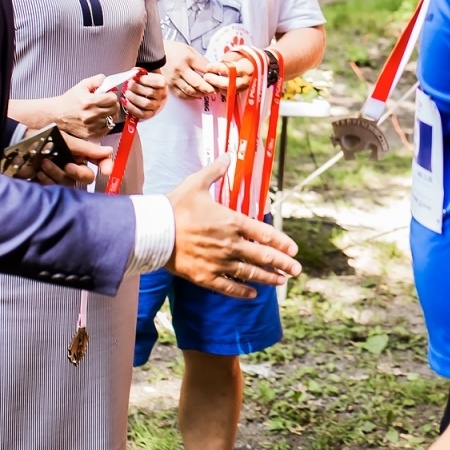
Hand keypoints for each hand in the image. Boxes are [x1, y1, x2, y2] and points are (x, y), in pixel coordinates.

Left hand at [36, 134, 112, 186]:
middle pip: (86, 177)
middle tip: (67, 165)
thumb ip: (86, 148)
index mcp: (79, 153)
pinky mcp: (48, 185)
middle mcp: (73, 165)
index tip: (106, 170)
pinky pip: (55, 190)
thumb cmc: (39, 139)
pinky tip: (39, 173)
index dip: (105, 165)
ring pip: (70, 184)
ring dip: (58, 174)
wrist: (15, 147)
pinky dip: (48, 181)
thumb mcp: (64, 141)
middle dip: (77, 172)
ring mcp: (60, 176)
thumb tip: (108, 151)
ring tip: (44, 164)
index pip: (98, 161)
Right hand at [47, 75, 121, 137]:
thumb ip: (96, 80)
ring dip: (110, 114)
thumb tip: (106, 80)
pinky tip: (100, 119)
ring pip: (112, 119)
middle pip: (114, 109)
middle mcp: (91, 114)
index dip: (111, 95)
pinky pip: (107, 128)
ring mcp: (91, 126)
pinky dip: (106, 123)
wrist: (57, 114)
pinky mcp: (91, 134)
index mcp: (89, 101)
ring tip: (102, 110)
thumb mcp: (81, 86)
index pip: (112, 99)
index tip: (107, 95)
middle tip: (106, 102)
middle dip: (112, 104)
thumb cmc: (69, 101)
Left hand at [124, 70, 168, 119]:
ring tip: (126, 93)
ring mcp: (156, 105)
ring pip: (146, 104)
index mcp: (162, 83)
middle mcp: (161, 95)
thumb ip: (139, 71)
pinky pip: (142, 113)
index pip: (158, 83)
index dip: (145, 80)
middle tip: (128, 85)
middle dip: (136, 88)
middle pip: (149, 93)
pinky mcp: (150, 114)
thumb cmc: (146, 82)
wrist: (149, 92)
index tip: (135, 77)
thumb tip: (134, 71)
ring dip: (133, 98)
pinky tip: (125, 102)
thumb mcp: (144, 73)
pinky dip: (132, 108)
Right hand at [165, 42, 219, 98]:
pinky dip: (191, 97)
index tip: (220, 78)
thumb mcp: (190, 50)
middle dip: (210, 88)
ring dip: (202, 94)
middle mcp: (180, 69)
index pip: (205, 70)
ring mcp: (173, 78)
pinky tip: (197, 95)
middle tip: (216, 90)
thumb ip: (201, 61)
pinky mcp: (169, 85)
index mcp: (188, 58)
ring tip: (208, 93)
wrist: (156, 53)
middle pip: (198, 83)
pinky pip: (182, 95)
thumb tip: (213, 72)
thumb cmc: (174, 50)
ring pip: (191, 91)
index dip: (215, 76)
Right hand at [166, 158, 301, 298]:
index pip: (265, 234)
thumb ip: (215, 171)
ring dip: (268, 278)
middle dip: (283, 264)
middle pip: (263, 256)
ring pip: (250, 273)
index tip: (294, 250)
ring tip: (280, 282)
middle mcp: (230, 243)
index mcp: (231, 221)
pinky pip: (228, 287)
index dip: (282, 242)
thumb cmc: (175, 206)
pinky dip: (242, 292)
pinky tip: (252, 295)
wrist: (153, 231)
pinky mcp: (205, 276)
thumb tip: (228, 155)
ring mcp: (219, 262)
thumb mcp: (197, 183)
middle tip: (296, 270)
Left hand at [212, 51, 257, 92]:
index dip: (217, 68)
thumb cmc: (245, 58)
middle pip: (229, 84)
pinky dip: (221, 89)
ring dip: (216, 86)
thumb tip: (214, 67)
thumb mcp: (236, 55)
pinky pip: (230, 93)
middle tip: (206, 76)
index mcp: (246, 68)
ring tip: (209, 81)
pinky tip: (215, 85)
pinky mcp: (242, 92)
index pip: (230, 69)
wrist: (258, 66)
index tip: (208, 67)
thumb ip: (226, 61)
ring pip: (228, 90)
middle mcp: (246, 80)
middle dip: (215, 81)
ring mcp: (245, 88)